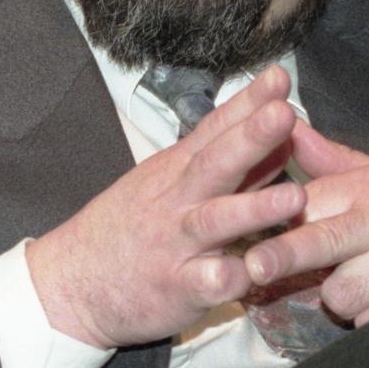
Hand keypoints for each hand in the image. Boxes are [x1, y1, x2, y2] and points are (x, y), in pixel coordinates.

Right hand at [26, 65, 306, 348]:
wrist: (74, 282)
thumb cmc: (131, 227)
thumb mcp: (167, 183)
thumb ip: (225, 163)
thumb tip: (278, 137)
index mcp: (177, 170)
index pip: (215, 128)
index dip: (247, 102)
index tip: (279, 76)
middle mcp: (177, 201)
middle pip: (215, 163)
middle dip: (251, 138)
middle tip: (284, 114)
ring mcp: (177, 245)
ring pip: (216, 221)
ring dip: (254, 208)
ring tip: (294, 197)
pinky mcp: (177, 290)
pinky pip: (207, 283)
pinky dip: (228, 278)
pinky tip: (251, 274)